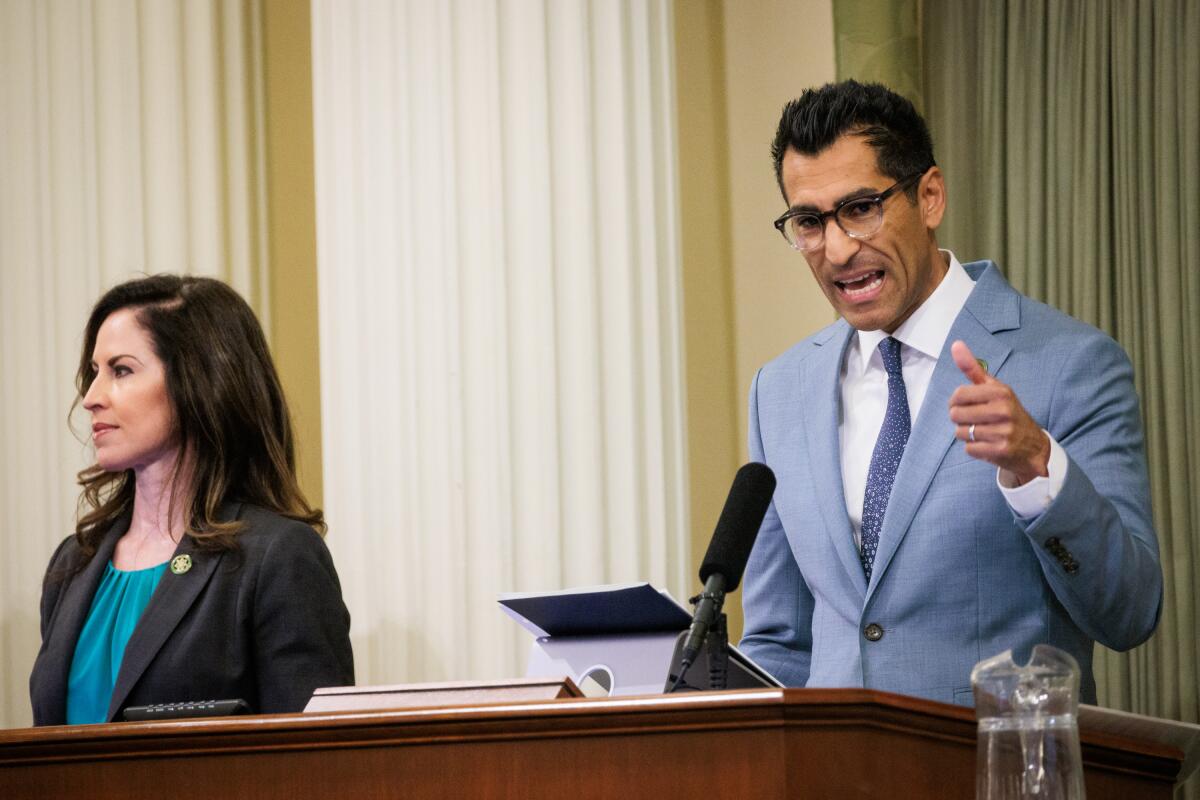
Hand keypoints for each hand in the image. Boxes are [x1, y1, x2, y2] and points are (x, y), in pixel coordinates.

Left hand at [948, 340, 1049, 485]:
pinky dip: (974, 448)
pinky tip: (988, 444)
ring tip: (984, 432)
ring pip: (961, 433)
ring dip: (968, 435)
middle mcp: (1003, 410)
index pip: (958, 395)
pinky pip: (969, 448)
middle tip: (977, 420)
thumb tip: (955, 344)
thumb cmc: (1008, 412)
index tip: (966, 405)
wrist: (1033, 446)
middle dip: (961, 420)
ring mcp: (1003, 431)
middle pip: (956, 415)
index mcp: (1000, 392)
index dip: (956, 402)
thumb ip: (973, 368)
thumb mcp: (995, 388)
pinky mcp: (1000, 450)